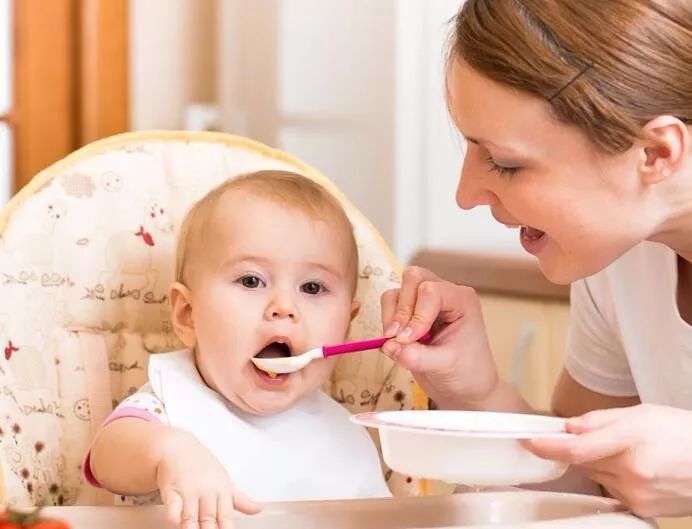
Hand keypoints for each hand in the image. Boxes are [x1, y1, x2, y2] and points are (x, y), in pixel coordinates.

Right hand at [156, 429, 260, 528]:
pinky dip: (173, 514)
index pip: (227, 516)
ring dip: (192, 527)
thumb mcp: (224, 480)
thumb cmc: (202, 466)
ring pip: (190, 516)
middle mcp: (207, 490)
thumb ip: (240, 499)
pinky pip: (172, 504)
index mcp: (222, 490)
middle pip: (209, 518)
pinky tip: (175, 521)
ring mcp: (189, 489)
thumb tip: (258, 510)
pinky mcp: (171, 488)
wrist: (179, 446)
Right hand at [380, 266, 498, 408]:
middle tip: (399, 338)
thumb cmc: (467, 373)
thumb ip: (416, 356)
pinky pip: (389, 305)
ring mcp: (424, 302)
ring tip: (399, 342)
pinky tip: (397, 342)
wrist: (465, 388)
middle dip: (402, 310)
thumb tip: (388, 346)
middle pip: (412, 279)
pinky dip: (387, 322)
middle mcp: (444, 294)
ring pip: (397, 291)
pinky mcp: (410, 313)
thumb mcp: (445, 366)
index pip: (431, 291)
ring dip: (391, 316)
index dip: (416, 315)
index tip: (410, 340)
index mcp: (461, 300)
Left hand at [526, 404, 691, 516]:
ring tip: (631, 452)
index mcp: (631, 441)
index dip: (548, 446)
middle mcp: (631, 472)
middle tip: (603, 438)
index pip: (576, 449)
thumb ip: (599, 420)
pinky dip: (614, 478)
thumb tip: (568, 427)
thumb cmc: (683, 434)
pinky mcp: (640, 509)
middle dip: (582, 449)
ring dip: (600, 463)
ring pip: (595, 476)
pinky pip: (611, 490)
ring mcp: (636, 494)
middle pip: (583, 461)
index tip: (530, 442)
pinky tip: (638, 469)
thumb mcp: (642, 414)